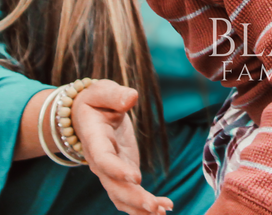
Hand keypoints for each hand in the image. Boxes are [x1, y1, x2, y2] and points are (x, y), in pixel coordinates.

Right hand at [71, 80, 172, 214]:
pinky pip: (130, 193)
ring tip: (162, 212)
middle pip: (113, 185)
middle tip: (154, 206)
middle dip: (133, 198)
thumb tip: (131, 98)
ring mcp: (111, 171)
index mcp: (95, 140)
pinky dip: (144, 204)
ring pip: (121, 196)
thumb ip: (115, 95)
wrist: (86, 114)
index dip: (117, 170)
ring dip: (140, 207)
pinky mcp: (122, 173)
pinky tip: (164, 208)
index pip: (103, 159)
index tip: (135, 178)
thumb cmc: (96, 101)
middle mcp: (100, 162)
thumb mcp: (102, 91)